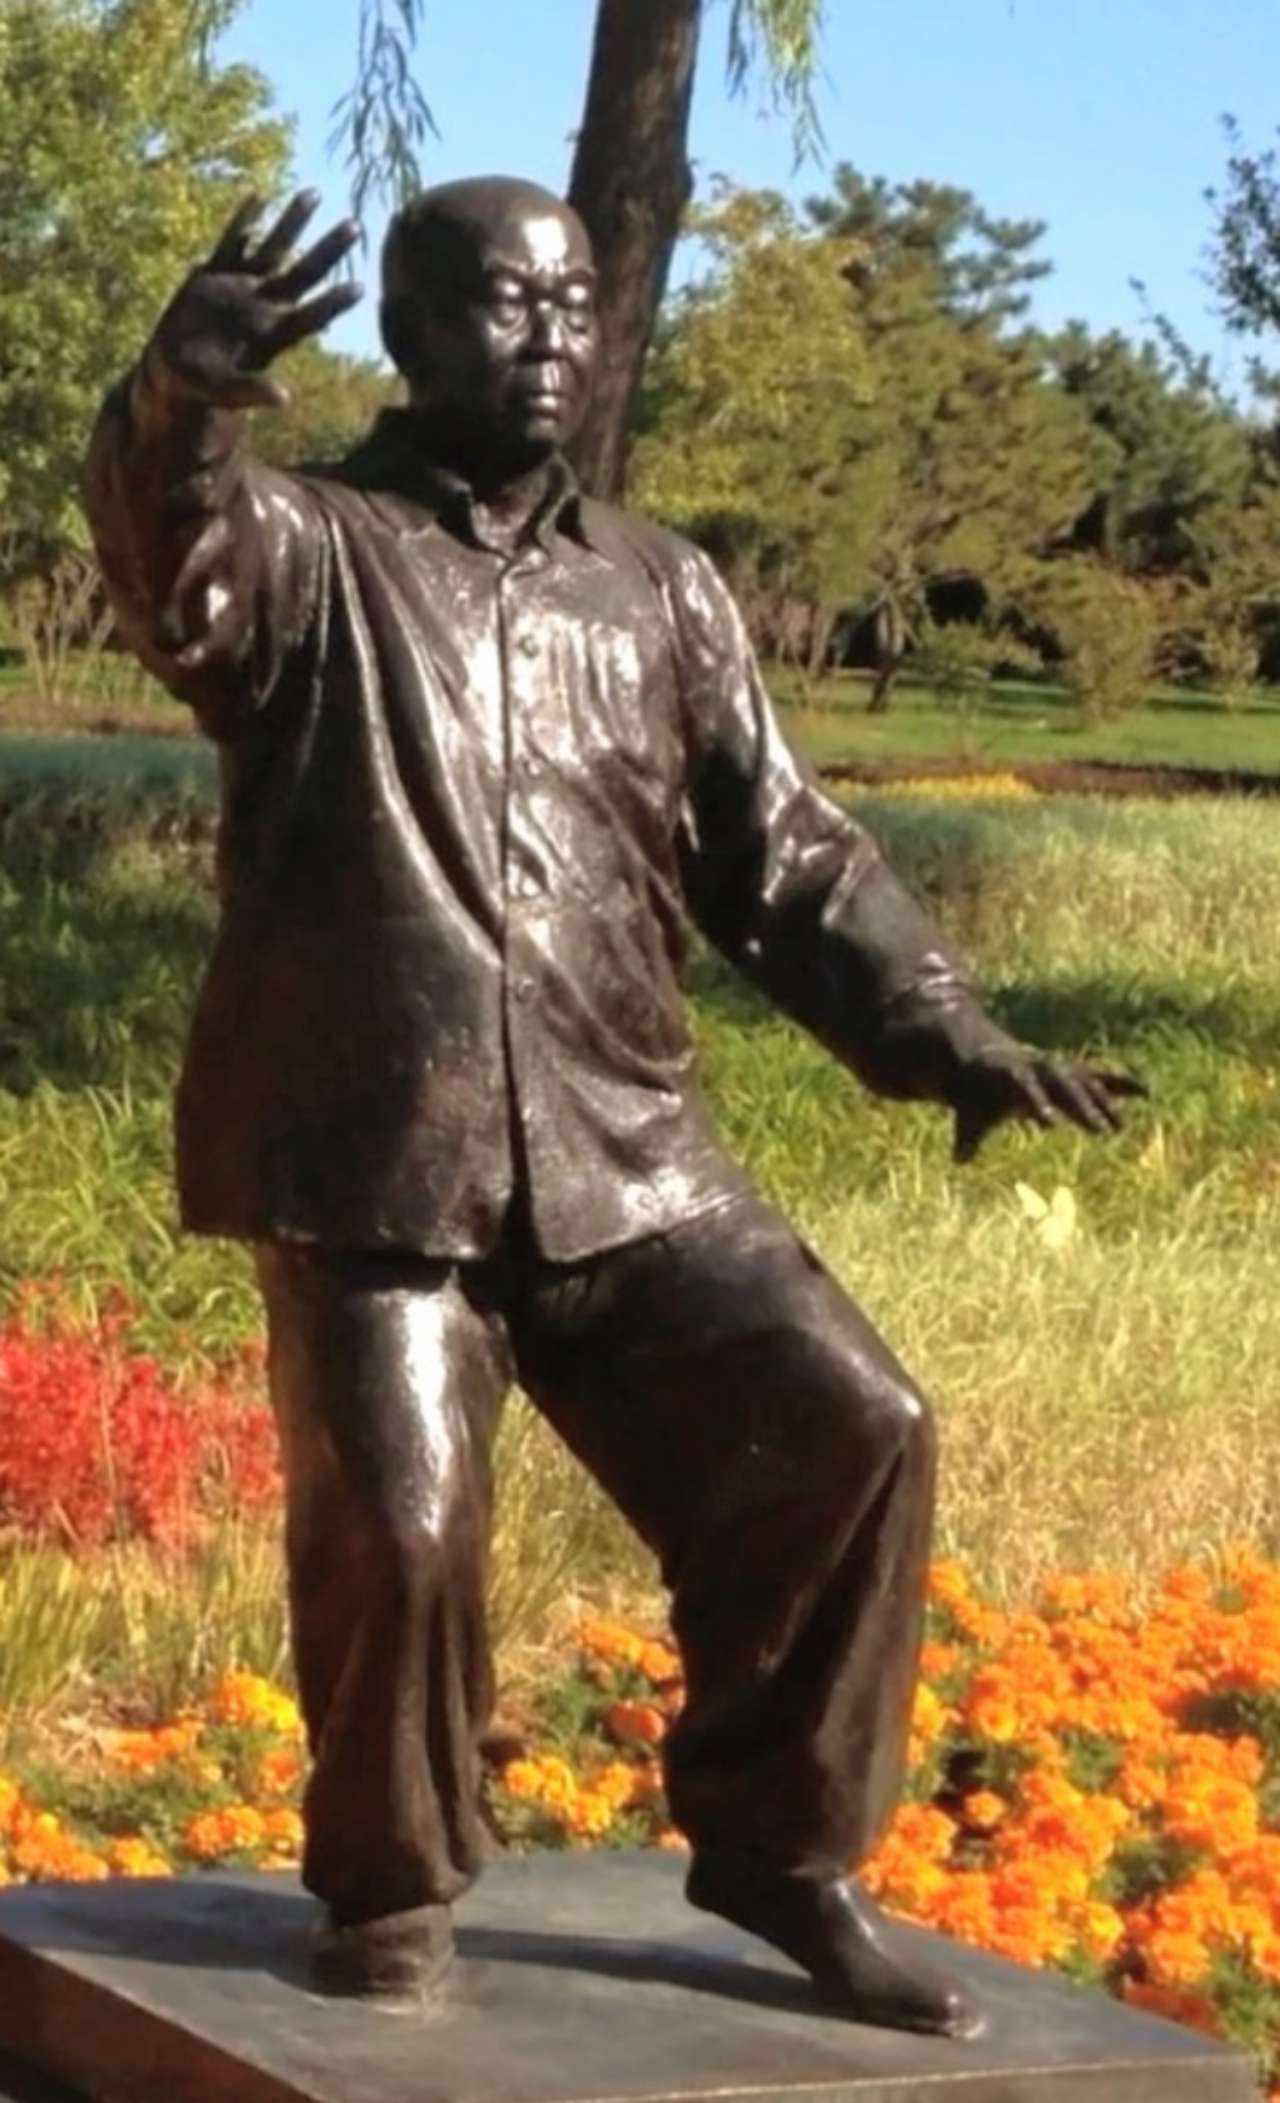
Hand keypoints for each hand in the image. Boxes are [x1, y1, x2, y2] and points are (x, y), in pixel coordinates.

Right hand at [150, 191, 361, 410]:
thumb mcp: (225, 391)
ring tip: (314, 193)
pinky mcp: (215, 275)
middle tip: (355, 225)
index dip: (332, 303)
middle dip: (328, 250)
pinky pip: (233, 243)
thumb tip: (284, 399)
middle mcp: (264, 306)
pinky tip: (259, 196)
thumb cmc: (203, 386)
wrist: (174, 368)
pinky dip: (244, 222)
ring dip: (293, 222)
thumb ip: (252, 392)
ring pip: (274, 248)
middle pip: (304, 273)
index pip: (310, 316)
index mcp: (271, 335)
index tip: (359, 288)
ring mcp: (241, 287)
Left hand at [950, 1041, 1146, 1163]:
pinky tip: (1147, 1091)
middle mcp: (1039, 1069)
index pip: (1028, 1089)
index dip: (1039, 1104)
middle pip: (1064, 1085)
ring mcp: (1057, 1070)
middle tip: (1099, 1130)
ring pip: (1085, 1082)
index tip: (1051, 1122)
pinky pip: (1099, 1077)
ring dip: (1104, 1103)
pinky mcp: (1071, 1073)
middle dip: (1081, 1106)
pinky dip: (1121, 1083)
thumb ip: (968, 1136)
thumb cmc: (976, 1093)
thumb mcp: (970, 1113)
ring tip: (1121, 1127)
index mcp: (1011, 1077)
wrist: (983, 1058)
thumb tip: (959, 1159)